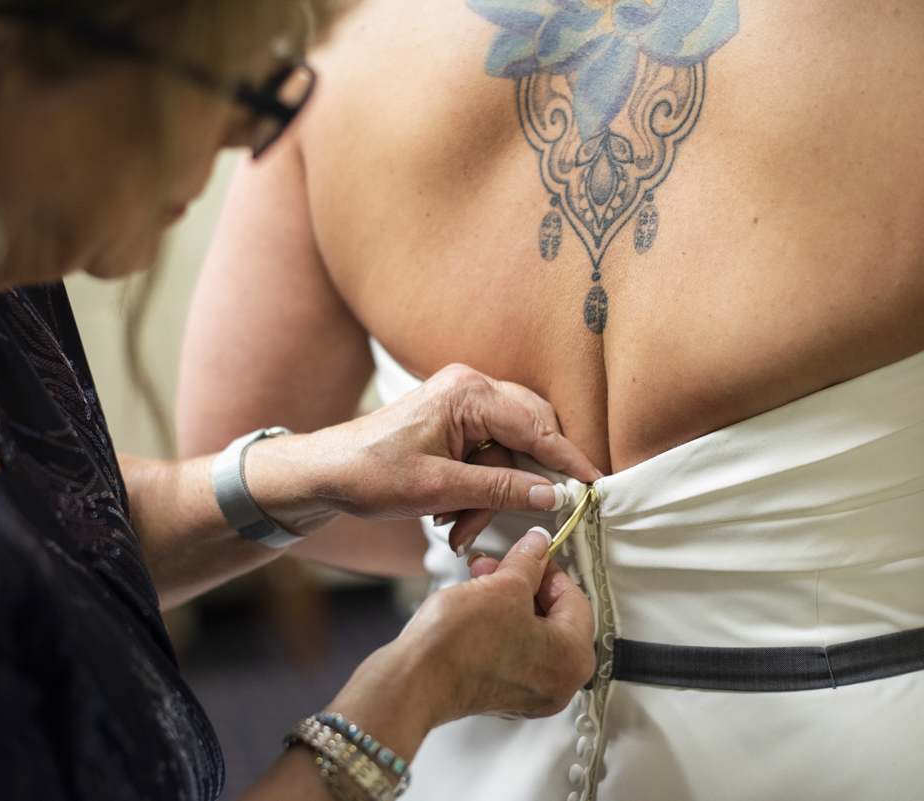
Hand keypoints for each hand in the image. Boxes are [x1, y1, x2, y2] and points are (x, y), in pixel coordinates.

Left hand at [244, 364, 602, 547]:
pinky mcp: (455, 422)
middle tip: (508, 520)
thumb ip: (500, 490)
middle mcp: (471, 388)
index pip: (537, 426)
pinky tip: (451, 516)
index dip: (569, 460)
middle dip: (516, 486)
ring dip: (490, 497)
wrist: (326, 471)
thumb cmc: (370, 473)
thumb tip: (553, 496)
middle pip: (528, 435)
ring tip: (456, 528)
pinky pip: (487, 457)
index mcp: (468, 393)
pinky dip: (477, 490)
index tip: (596, 485)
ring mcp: (463, 404)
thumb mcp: (439, 489)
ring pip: (507, 454)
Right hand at [324, 528, 596, 760]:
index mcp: (572, 658)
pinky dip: (497, 627)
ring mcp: (528, 694)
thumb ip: (529, 561)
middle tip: (503, 565)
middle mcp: (558, 684)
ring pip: (530, 633)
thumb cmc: (459, 646)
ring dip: (508, 602)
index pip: (575, 598)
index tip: (531, 553)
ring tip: (481, 582)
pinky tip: (474, 608)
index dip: (548, 567)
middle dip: (525, 584)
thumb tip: (538, 546)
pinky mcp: (499, 695)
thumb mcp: (504, 585)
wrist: (413, 681)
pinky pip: (510, 652)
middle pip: (554, 618)